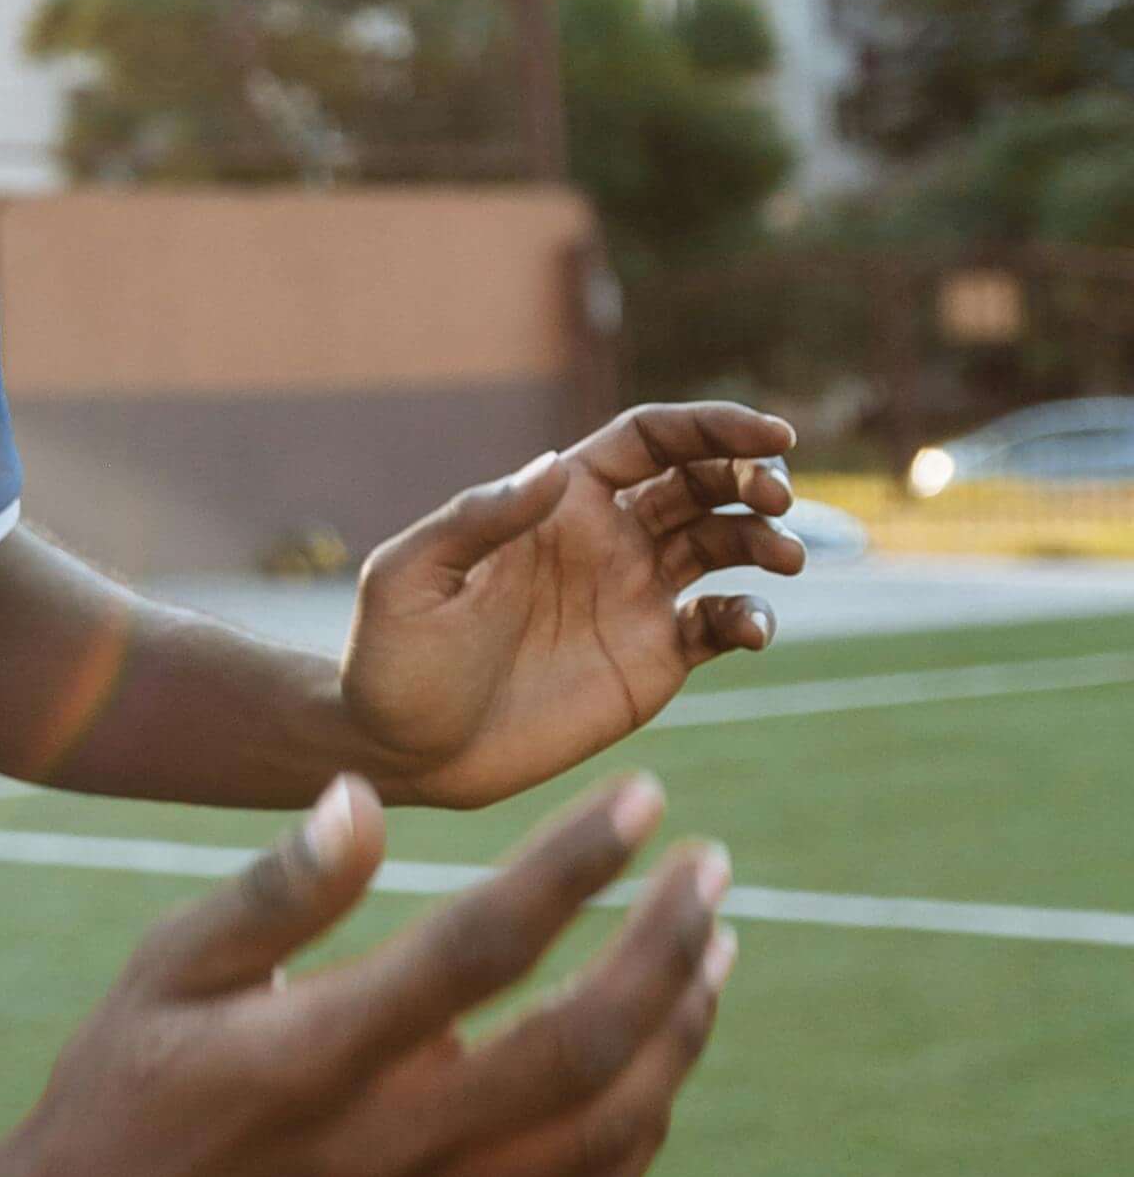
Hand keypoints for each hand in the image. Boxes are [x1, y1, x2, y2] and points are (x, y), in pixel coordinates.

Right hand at [15, 772, 734, 1176]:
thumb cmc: (125, 1087)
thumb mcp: (167, 966)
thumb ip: (276, 889)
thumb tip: (366, 797)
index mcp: (312, 1061)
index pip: (478, 948)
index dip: (574, 865)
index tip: (645, 799)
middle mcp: (386, 1150)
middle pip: (582, 1047)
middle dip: (667, 946)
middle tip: (714, 867)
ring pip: (609, 1130)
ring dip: (681, 1033)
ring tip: (712, 948)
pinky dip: (646, 1125)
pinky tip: (660, 1058)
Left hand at [333, 402, 804, 807]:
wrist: (402, 751)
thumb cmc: (392, 658)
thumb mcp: (412, 578)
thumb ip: (479, 519)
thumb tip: (552, 467)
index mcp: (557, 502)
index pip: (649, 440)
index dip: (711, 426)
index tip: (770, 434)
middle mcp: (606, 539)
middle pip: (700, 482)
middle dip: (750, 477)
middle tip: (777, 496)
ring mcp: (633, 598)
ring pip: (723, 545)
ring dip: (764, 539)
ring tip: (784, 557)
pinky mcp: (650, 661)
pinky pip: (718, 623)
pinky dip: (749, 617)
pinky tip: (751, 628)